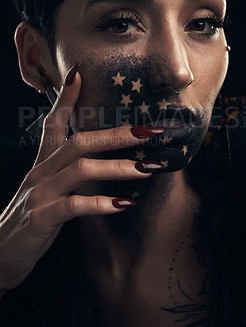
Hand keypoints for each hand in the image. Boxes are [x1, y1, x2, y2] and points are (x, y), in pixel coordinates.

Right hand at [0, 65, 162, 296]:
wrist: (0, 252)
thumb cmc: (31, 217)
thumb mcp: (48, 188)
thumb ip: (68, 171)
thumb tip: (100, 159)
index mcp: (43, 162)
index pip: (53, 122)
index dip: (66, 98)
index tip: (80, 73)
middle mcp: (41, 172)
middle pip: (79, 142)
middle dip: (117, 134)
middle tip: (150, 131)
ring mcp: (40, 193)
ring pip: (81, 169)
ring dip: (118, 167)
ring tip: (149, 168)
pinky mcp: (41, 218)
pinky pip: (74, 206)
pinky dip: (101, 203)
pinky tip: (124, 204)